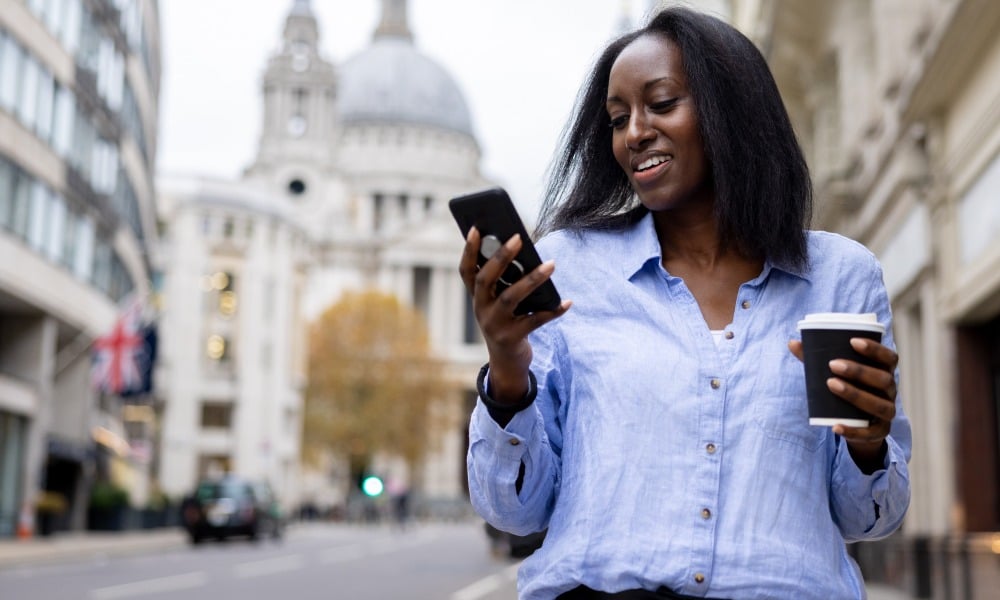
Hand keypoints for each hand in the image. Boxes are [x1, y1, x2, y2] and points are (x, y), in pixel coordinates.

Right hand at [459, 227, 570, 404]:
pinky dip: (553, 311)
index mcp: (476, 297)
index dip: (469, 250)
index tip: (476, 228)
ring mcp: (494, 325)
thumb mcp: (501, 303)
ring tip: (551, 264)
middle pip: (486, 280)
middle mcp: (481, 310)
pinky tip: (567, 302)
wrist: (507, 362)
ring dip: (532, 279)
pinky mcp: (512, 338)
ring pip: (511, 298)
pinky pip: (535, 321)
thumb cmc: (508, 322)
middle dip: (500, 257)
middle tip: (518, 238)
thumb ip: (508, 283)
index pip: (466, 271)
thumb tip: (528, 255)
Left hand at [788, 337, 897, 472]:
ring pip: (880, 405)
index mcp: (884, 372)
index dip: (875, 349)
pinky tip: (836, 426)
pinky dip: (853, 431)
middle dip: (859, 371)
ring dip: (856, 394)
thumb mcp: (836, 373)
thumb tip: (792, 343)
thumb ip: (817, 358)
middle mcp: (890, 391)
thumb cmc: (848, 387)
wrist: (859, 422)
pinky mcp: (879, 431)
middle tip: (832, 364)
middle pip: (884, 380)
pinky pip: (870, 433)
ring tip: (831, 384)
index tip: (852, 341)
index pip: (889, 358)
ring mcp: (887, 411)